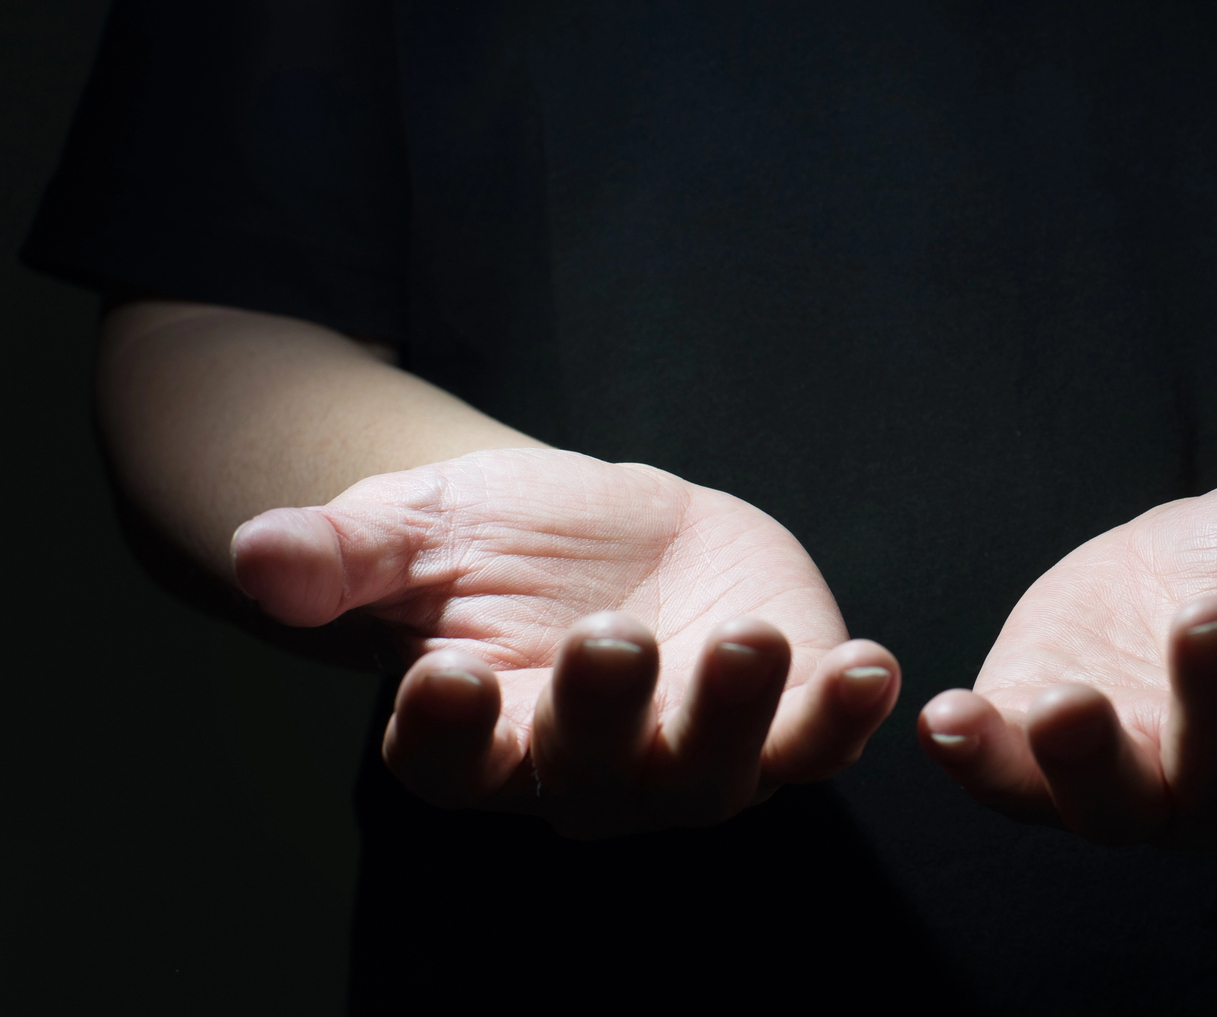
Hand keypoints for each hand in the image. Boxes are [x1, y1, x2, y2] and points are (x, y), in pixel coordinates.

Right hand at [230, 448, 898, 836]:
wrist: (607, 527)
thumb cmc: (500, 541)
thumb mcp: (413, 527)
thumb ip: (340, 554)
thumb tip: (257, 556)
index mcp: (480, 733)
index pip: (448, 763)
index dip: (442, 733)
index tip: (445, 671)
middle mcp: (587, 770)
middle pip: (591, 778)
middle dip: (604, 717)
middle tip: (608, 640)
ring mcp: (693, 754)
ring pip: (713, 776)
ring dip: (736, 719)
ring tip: (751, 641)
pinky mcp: (782, 717)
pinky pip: (818, 743)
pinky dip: (845, 716)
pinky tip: (871, 667)